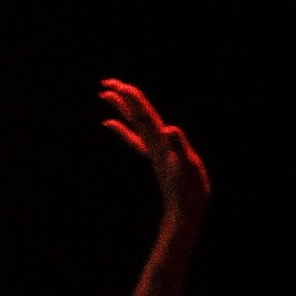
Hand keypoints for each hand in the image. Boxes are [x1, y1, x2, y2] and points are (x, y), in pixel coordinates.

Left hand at [100, 78, 210, 220]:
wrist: (183, 212)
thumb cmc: (189, 190)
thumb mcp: (189, 166)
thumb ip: (179, 146)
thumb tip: (169, 129)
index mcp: (161, 144)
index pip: (145, 117)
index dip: (134, 100)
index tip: (121, 86)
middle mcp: (153, 145)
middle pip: (135, 117)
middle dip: (123, 99)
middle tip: (106, 83)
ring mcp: (153, 152)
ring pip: (134, 125)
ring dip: (121, 109)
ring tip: (106, 96)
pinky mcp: (156, 158)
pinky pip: (136, 139)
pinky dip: (123, 130)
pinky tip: (112, 124)